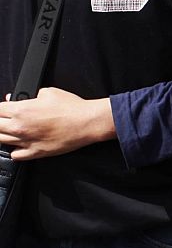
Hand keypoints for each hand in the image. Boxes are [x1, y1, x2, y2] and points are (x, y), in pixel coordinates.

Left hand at [0, 88, 114, 158]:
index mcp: (21, 110)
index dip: (0, 109)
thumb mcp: (49, 92)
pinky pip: (14, 155)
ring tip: (11, 131)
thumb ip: (29, 95)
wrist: (87, 122)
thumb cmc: (71, 107)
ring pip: (0, 141)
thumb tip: (16, 99)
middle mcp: (19, 127)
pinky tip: (20, 144)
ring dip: (3, 135)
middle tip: (6, 120)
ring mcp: (26, 141)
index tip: (3, 110)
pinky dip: (14, 150)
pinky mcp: (35, 152)